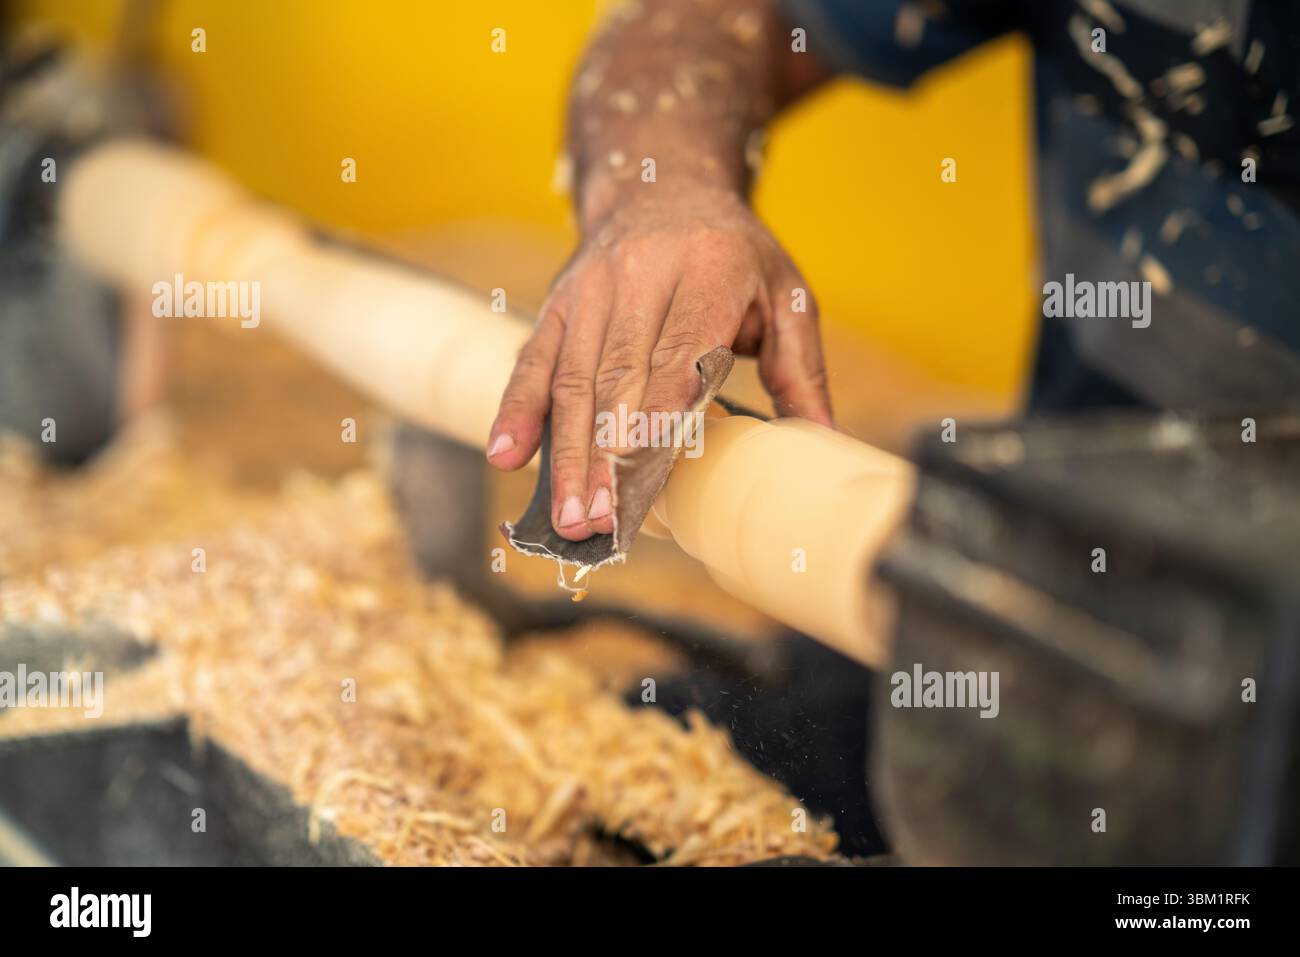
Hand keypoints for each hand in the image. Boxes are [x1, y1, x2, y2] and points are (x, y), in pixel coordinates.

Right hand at [486, 182, 831, 540]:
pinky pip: (533, 361)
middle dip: (606, 457)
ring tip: (569, 517)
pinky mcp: (557, 302)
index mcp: (710, 268)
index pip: (680, 354)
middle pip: (618, 378)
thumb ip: (801, 371)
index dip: (657, 417)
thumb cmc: (735, 253)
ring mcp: (591, 288)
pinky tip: (507, 457)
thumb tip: (825, 444)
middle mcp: (641, 273)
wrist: (661, 177)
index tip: (643, 475)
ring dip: (567, 454)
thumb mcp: (785, 294)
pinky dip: (517, 412)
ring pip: (572, 379)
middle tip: (602, 522)